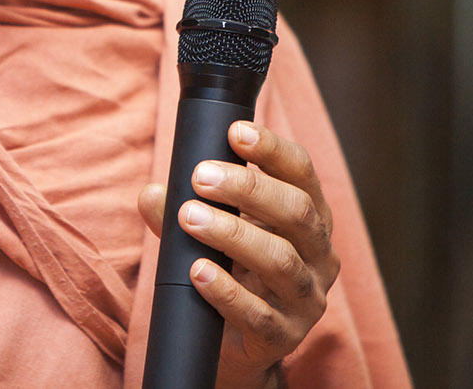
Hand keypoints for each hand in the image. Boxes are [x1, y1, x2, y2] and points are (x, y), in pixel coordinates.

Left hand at [138, 120, 338, 386]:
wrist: (236, 340)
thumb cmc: (231, 269)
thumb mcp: (212, 231)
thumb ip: (182, 209)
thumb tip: (153, 195)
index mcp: (310, 217)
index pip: (302, 174)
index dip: (273, 149)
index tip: (235, 132)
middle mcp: (320, 255)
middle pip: (296, 213)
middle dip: (248, 189)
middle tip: (199, 176)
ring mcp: (307, 299)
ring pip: (280, 261)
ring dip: (232, 235)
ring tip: (189, 218)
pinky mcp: (284, 337)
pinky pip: (259, 314)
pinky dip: (226, 291)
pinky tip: (198, 271)